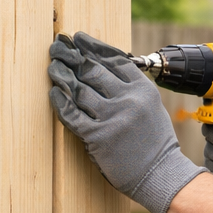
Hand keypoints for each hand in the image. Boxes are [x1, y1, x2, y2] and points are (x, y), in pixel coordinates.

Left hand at [48, 32, 203, 212]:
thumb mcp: (150, 106)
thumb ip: (130, 87)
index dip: (92, 46)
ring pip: (80, 89)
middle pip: (93, 70)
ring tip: (52, 66)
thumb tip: (102, 65)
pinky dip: (60, 102)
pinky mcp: (98, 137)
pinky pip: (73, 115)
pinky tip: (54, 93)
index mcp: (143, 89)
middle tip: (57, 47)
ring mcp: (113, 118)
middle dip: (71, 55)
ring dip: (62, 75)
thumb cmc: (153, 141)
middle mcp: (129, 100)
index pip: (113, 59)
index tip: (77, 38)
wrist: (160, 174)